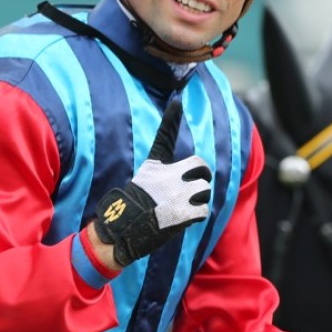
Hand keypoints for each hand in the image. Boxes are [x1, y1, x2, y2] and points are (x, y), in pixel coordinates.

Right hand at [94, 100, 211, 266]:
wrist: (125, 230)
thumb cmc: (131, 210)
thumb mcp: (141, 184)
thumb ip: (161, 178)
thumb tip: (171, 181)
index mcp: (155, 166)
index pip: (164, 137)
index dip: (170, 119)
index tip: (176, 101)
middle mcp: (169, 175)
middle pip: (201, 166)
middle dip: (203, 176)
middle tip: (197, 186)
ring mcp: (178, 192)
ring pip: (205, 190)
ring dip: (199, 200)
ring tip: (183, 208)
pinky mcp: (185, 211)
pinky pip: (203, 210)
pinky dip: (197, 216)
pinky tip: (184, 219)